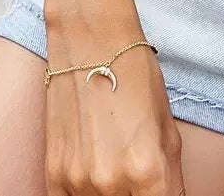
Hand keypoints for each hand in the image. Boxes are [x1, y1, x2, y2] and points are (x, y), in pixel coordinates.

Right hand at [44, 16, 185, 194]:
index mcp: (148, 170)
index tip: (161, 191)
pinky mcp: (53, 176)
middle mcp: (111, 183)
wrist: (90, 42)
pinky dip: (85, 195)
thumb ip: (169, 177)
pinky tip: (94, 174)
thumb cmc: (135, 77)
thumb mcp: (168, 128)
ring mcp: (77, 181)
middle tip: (140, 178)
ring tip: (116, 165)